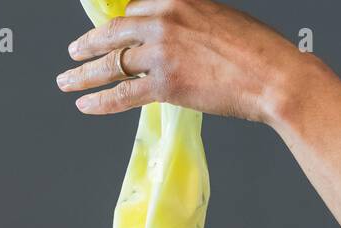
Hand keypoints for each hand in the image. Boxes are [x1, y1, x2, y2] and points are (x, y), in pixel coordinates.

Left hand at [57, 0, 308, 123]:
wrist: (273, 77)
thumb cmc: (259, 51)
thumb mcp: (220, 19)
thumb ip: (191, 24)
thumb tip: (178, 40)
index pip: (134, 9)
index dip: (118, 25)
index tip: (107, 34)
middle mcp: (164, 21)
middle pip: (113, 32)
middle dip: (88, 44)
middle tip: (73, 52)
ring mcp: (162, 53)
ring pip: (110, 64)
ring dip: (83, 75)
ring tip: (67, 82)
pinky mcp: (165, 85)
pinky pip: (122, 93)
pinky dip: (100, 100)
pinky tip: (85, 105)